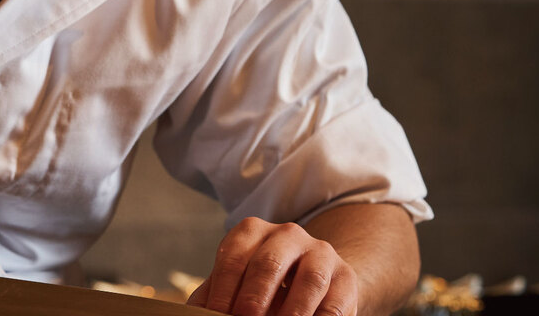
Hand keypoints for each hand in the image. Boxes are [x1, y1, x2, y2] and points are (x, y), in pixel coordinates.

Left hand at [188, 217, 358, 315]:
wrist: (316, 281)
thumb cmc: (264, 285)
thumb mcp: (237, 284)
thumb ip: (214, 297)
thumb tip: (192, 314)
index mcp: (253, 231)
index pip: (234, 256)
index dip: (222, 290)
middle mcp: (288, 235)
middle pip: (269, 263)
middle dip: (254, 296)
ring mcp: (320, 253)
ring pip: (309, 279)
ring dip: (293, 311)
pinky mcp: (346, 277)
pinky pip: (335, 302)